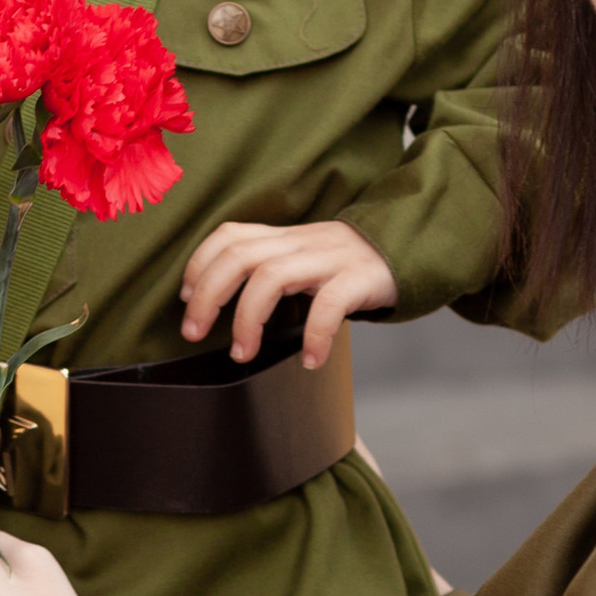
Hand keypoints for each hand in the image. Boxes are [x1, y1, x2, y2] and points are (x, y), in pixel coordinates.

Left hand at [178, 219, 397, 370]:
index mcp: (283, 237)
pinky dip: (314, 335)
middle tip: (194, 333)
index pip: (229, 235)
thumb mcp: (303, 258)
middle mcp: (300, 242)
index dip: (199, 264)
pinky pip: (329, 305)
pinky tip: (311, 360)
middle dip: (207, 296)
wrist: (410, 248)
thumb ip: (268, 268)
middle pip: (239, 256)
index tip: (185, 299)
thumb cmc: (348, 265)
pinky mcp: (358, 279)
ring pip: (272, 276)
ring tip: (243, 353)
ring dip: (248, 319)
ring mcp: (329, 259)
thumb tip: (218, 302)